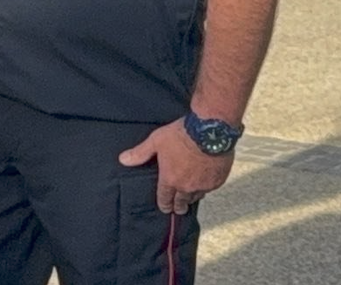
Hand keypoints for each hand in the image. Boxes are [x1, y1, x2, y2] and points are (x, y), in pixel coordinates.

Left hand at [119, 120, 234, 214]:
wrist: (210, 131)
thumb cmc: (181, 135)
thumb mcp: (156, 141)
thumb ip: (140, 153)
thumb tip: (123, 160)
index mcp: (170, 179)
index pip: (165, 197)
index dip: (164, 204)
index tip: (165, 209)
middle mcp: (187, 186)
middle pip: (182, 201)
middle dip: (179, 206)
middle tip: (179, 209)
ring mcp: (203, 185)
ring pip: (197, 196)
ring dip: (192, 197)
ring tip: (191, 198)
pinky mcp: (218, 180)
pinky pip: (210, 188)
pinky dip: (206, 188)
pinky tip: (205, 185)